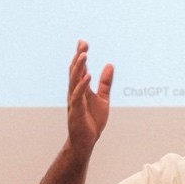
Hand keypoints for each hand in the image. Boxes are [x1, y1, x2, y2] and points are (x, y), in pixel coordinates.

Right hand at [67, 40, 113, 154]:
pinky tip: (87, 76)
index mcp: (81, 89)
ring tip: (83, 55)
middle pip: (75, 71)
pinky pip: (78, 95)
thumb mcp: (103, 99)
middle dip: (78, 57)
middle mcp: (75, 92)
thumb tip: (110, 65)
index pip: (80, 69)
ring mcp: (74, 100)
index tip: (83, 43)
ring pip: (74, 80)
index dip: (81, 56)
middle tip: (82, 43)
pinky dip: (82, 85)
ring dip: (78, 68)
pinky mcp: (76, 110)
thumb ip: (105, 83)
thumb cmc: (92, 121)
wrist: (86, 140)